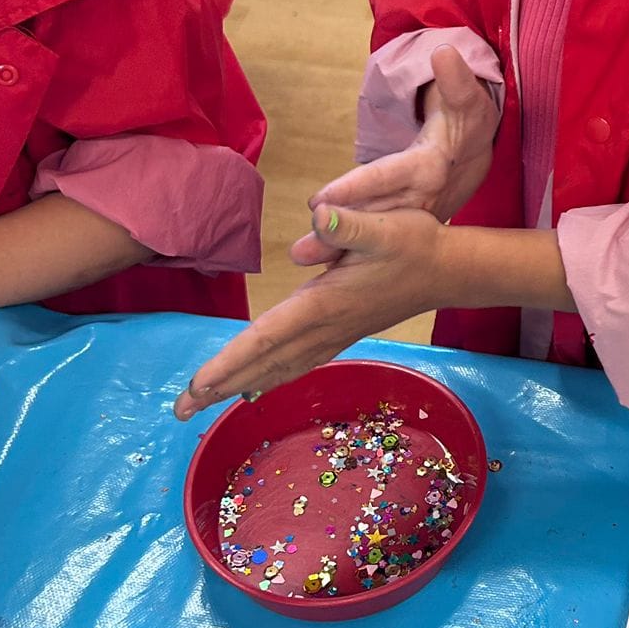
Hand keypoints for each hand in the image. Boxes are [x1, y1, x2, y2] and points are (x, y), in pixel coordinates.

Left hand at [171, 209, 572, 419]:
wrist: (449, 271)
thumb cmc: (416, 245)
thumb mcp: (386, 226)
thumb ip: (349, 224)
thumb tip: (319, 217)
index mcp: (323, 306)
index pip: (265, 339)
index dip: (229, 363)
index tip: (197, 386)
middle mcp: (323, 328)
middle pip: (263, 364)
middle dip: (220, 387)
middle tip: (179, 410)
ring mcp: (333, 336)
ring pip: (278, 369)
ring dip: (240, 386)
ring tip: (206, 402)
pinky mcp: (341, 334)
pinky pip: (296, 364)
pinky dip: (271, 377)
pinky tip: (258, 385)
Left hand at [294, 44, 497, 268]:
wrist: (481, 153)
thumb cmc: (467, 119)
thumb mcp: (468, 98)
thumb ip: (456, 79)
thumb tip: (442, 52)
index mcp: (430, 166)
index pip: (387, 177)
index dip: (355, 189)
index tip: (321, 201)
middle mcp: (421, 196)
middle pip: (374, 217)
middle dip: (338, 234)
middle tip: (300, 251)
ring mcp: (413, 215)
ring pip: (372, 233)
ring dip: (338, 249)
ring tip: (300, 259)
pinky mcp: (406, 225)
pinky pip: (375, 238)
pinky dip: (350, 250)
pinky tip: (319, 261)